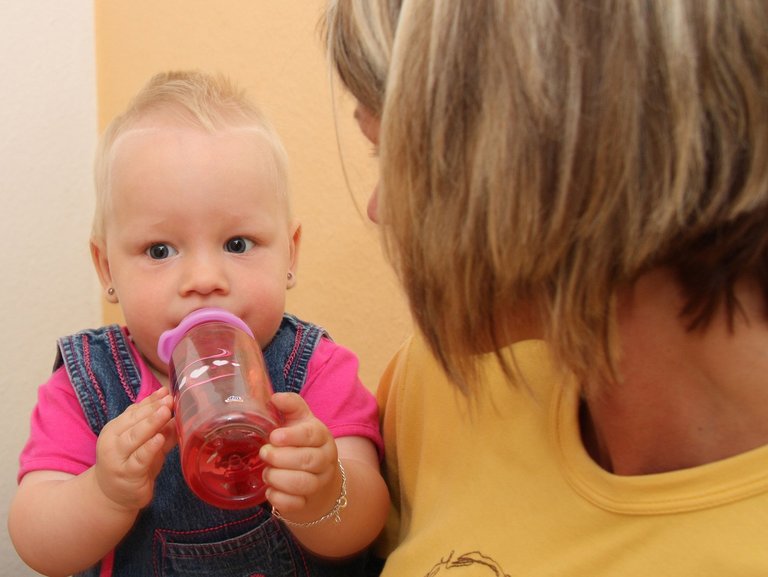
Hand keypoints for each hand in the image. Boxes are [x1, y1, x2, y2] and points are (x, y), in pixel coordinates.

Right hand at [94, 387, 175, 511]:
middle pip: (134, 421)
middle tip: (169, 399)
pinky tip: (160, 438)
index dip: (151, 401)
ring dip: (151, 424)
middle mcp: (113, 441)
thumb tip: (174, 404)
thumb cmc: (131, 464)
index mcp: (115, 429)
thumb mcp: (144, 443)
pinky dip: (150, 448)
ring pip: (134, 437)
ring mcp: (118, 458)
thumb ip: (158, 426)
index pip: (134, 411)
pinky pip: (140, 459)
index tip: (166, 391)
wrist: (112, 497)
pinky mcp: (128, 474)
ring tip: (166, 412)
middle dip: (153, 409)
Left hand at [259, 392, 339, 516]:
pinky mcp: (308, 502)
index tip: (273, 436)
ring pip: (302, 484)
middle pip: (307, 460)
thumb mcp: (299, 421)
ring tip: (267, 472)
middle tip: (264, 454)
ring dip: (277, 478)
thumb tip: (275, 397)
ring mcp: (319, 483)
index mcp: (322, 436)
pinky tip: (270, 490)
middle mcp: (325, 459)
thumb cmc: (301, 444)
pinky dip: (278, 498)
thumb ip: (290, 405)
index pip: (312, 434)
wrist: (317, 478)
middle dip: (280, 458)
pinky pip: (294, 504)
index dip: (292, 436)